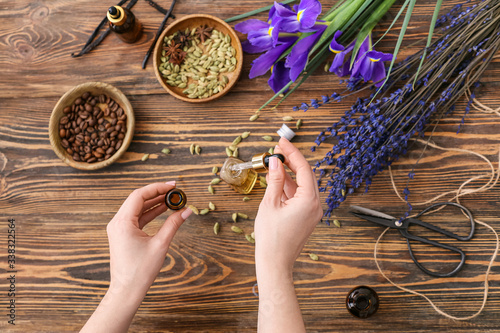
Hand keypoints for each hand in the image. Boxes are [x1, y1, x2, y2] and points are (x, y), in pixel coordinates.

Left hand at [81, 181, 191, 332]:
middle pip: (137, 199)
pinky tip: (163, 210)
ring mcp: (118, 228)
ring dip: (154, 202)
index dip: (157, 187)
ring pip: (137, 207)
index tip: (173, 185)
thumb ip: (173, 224)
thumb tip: (186, 210)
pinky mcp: (122, 234)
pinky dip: (150, 212)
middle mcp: (117, 222)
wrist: (127, 290)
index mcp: (122, 222)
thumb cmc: (140, 270)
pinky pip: (137, 217)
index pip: (140, 195)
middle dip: (157, 193)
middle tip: (174, 190)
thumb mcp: (160, 244)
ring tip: (172, 199)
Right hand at [254, 138, 321, 332]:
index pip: (303, 168)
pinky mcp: (306, 217)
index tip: (281, 142)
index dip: (292, 153)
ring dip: (289, 174)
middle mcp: (315, 205)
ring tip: (274, 162)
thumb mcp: (270, 203)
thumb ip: (274, 179)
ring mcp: (312, 212)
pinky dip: (289, 187)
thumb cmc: (272, 237)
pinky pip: (299, 196)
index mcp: (309, 200)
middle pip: (305, 175)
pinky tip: (277, 179)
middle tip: (278, 149)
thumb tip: (275, 161)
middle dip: (291, 161)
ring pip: (302, 185)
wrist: (275, 262)